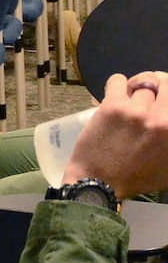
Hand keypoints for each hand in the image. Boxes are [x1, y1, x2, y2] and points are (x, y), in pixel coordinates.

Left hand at [65, 72, 167, 197]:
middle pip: (166, 81)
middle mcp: (163, 118)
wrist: (101, 182)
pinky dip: (117, 84)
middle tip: (149, 92)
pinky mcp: (114, 107)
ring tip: (129, 99)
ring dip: (136, 88)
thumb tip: (167, 124)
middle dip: (158, 84)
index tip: (163, 96)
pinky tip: (115, 94)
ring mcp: (139, 111)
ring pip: (142, 82)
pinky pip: (118, 80)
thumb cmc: (138, 177)